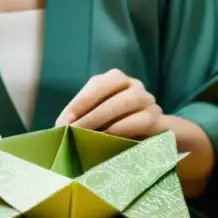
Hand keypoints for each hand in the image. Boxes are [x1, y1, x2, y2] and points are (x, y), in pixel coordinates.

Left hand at [55, 69, 214, 195]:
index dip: (77, 104)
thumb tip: (60, 127)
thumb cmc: (118, 122)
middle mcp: (133, 84)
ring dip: (102, 122)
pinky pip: (139, 121)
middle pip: (109, 94)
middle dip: (88, 115)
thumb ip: (84, 115)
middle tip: (72, 131)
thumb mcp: (100, 115)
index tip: (61, 123)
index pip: (95, 86)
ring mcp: (147, 99)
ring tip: (86, 136)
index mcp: (115, 78)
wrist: (154, 134)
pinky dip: (120, 130)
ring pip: (124, 104)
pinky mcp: (156, 117)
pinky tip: (107, 139)